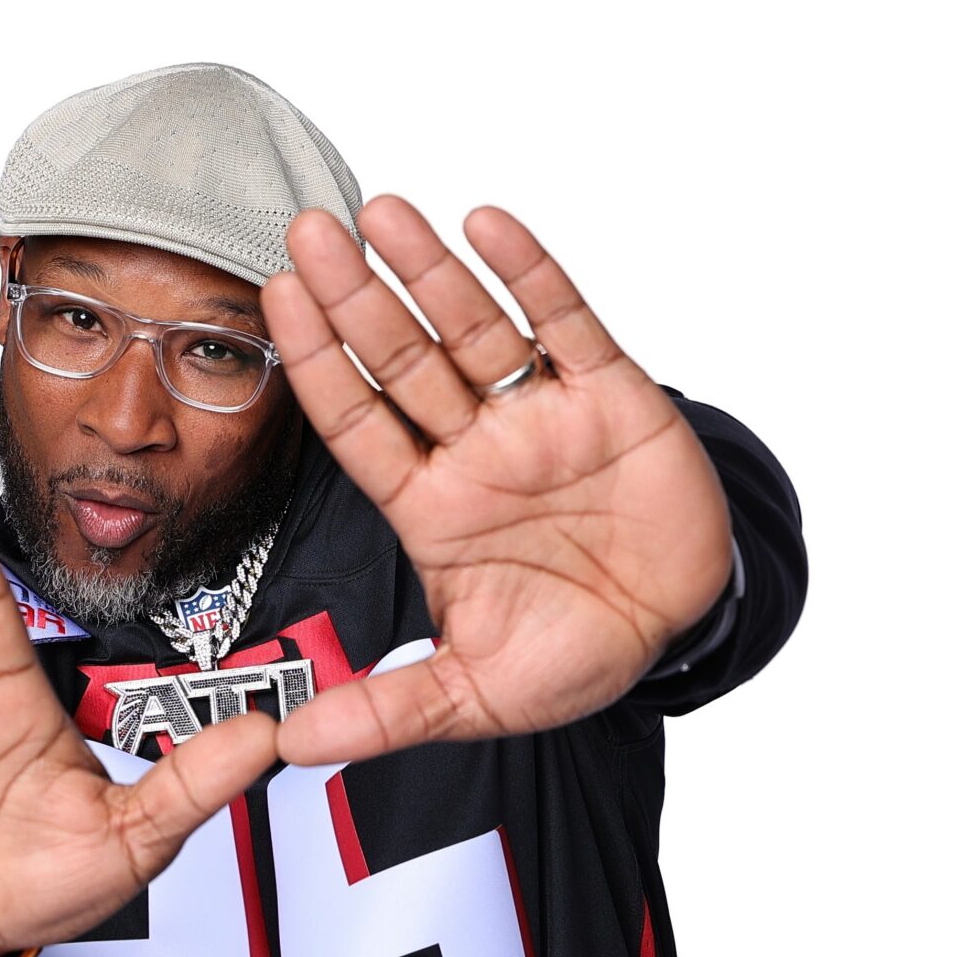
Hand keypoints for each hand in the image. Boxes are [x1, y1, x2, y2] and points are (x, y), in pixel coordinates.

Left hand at [261, 196, 733, 764]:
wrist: (682, 633)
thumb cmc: (572, 651)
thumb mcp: (474, 696)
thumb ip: (387, 711)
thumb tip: (290, 745)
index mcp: (431, 504)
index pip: (357, 422)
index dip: (317, 365)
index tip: (275, 302)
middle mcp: (475, 447)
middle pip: (401, 360)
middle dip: (354, 298)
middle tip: (304, 231)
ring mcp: (541, 416)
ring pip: (472, 329)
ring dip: (428, 270)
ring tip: (380, 211)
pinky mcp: (614, 397)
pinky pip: (565, 324)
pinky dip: (530, 274)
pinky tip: (486, 225)